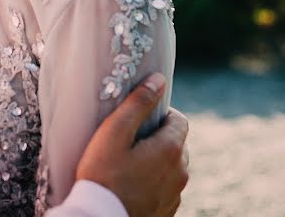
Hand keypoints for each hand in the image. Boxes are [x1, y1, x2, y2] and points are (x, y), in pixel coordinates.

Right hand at [75, 73, 189, 216]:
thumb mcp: (115, 132)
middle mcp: (180, 172)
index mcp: (171, 149)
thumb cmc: (103, 176)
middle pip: (177, 143)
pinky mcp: (167, 211)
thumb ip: (138, 103)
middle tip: (131, 141)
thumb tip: (158, 80)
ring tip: (129, 164)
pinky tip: (132, 184)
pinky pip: (166, 188)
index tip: (139, 119)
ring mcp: (175, 194)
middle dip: (159, 138)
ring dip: (157, 161)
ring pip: (172, 168)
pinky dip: (154, 182)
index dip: (160, 114)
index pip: (179, 120)